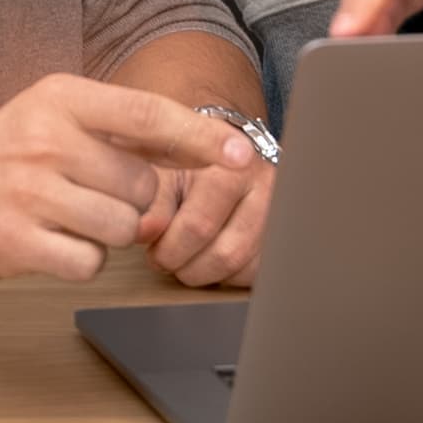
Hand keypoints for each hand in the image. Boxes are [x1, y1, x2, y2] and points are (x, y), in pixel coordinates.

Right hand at [0, 74, 258, 282]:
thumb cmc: (1, 158)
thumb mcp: (53, 119)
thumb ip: (124, 131)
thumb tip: (209, 146)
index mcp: (59, 97)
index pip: (148, 113)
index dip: (201, 136)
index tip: (243, 154)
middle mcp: (45, 138)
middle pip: (142, 187)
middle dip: (128, 202)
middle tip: (82, 193)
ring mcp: (28, 190)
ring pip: (122, 229)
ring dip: (105, 234)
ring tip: (61, 216)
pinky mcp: (16, 240)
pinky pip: (89, 263)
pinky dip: (78, 260)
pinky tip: (46, 241)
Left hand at [137, 145, 272, 287]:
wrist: (223, 148)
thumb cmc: (187, 159)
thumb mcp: (164, 169)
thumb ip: (151, 202)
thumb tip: (141, 232)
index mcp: (232, 165)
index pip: (198, 225)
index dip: (168, 246)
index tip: (151, 245)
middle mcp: (264, 188)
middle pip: (224, 254)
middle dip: (184, 264)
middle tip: (162, 257)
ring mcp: (278, 214)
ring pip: (240, 267)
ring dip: (202, 272)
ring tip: (180, 257)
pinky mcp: (282, 236)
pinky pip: (254, 273)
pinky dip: (225, 274)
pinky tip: (206, 254)